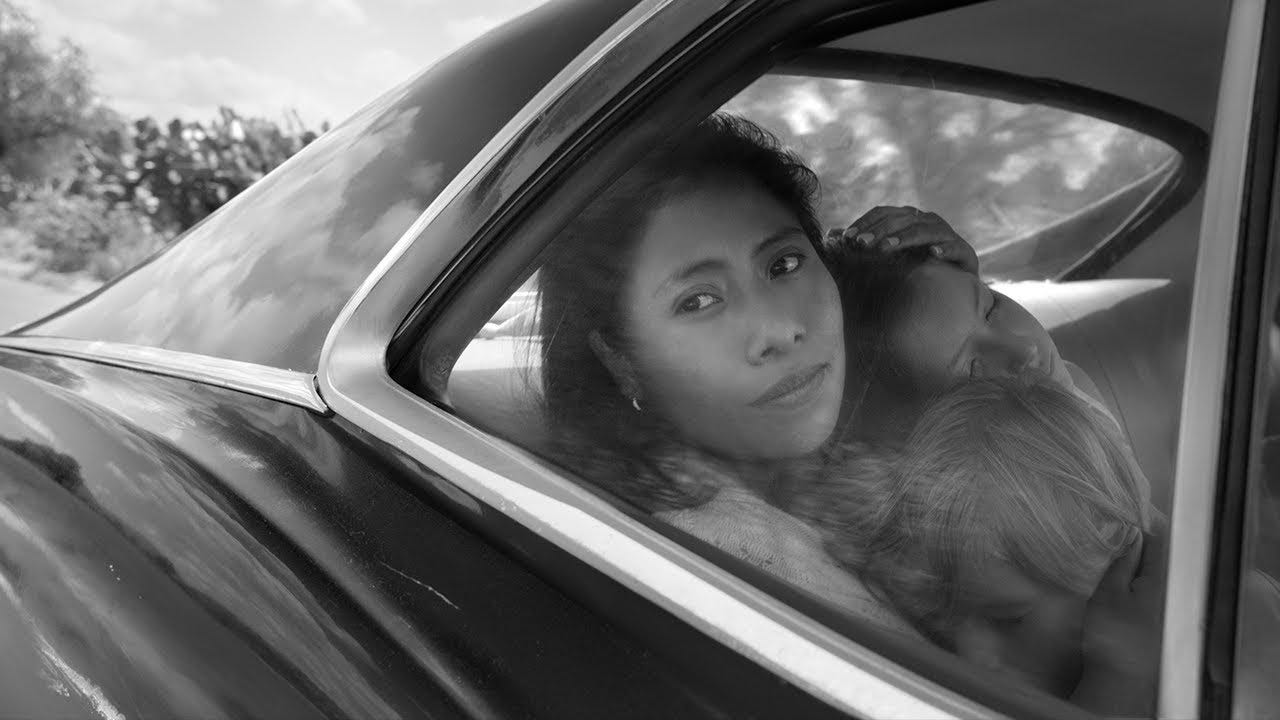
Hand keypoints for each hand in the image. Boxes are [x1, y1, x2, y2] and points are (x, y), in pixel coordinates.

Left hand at [828, 205, 979, 274]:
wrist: (955, 284)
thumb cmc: (915, 266)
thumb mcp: (887, 255)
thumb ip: (862, 243)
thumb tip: (830, 235)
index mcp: (908, 217)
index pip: (883, 212)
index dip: (865, 222)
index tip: (847, 238)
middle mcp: (927, 220)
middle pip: (901, 218)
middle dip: (879, 231)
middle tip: (860, 245)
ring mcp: (947, 234)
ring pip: (924, 230)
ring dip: (904, 238)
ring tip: (885, 249)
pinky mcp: (964, 251)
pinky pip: (954, 246)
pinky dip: (944, 249)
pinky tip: (932, 255)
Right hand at [1071, 530, 1166, 716]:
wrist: (1121, 677)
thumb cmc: (1113, 634)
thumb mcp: (1109, 591)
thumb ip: (1123, 561)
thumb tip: (1132, 536)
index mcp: (1163, 579)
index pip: (1159, 540)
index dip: (1138, 530)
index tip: (1120, 527)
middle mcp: (1174, 591)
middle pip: (1161, 558)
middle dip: (1139, 550)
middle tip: (1114, 548)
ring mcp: (1172, 607)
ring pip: (1158, 576)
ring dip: (1139, 570)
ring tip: (1116, 572)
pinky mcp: (1166, 622)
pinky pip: (1157, 593)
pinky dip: (1141, 588)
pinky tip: (1124, 596)